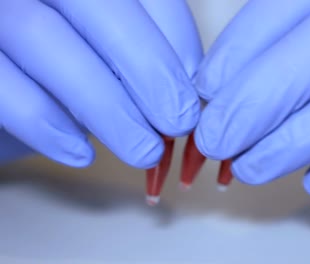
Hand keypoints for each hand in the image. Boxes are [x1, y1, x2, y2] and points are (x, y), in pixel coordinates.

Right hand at [0, 0, 201, 167]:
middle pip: (97, 4)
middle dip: (148, 68)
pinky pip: (0, 84)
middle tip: (178, 123)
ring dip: (106, 105)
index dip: (175, 37)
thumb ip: (139, 58)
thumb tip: (189, 87)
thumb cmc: (56, 73)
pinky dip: (45, 123)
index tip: (196, 88)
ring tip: (144, 152)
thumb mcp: (103, 58)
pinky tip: (81, 153)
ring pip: (41, 36)